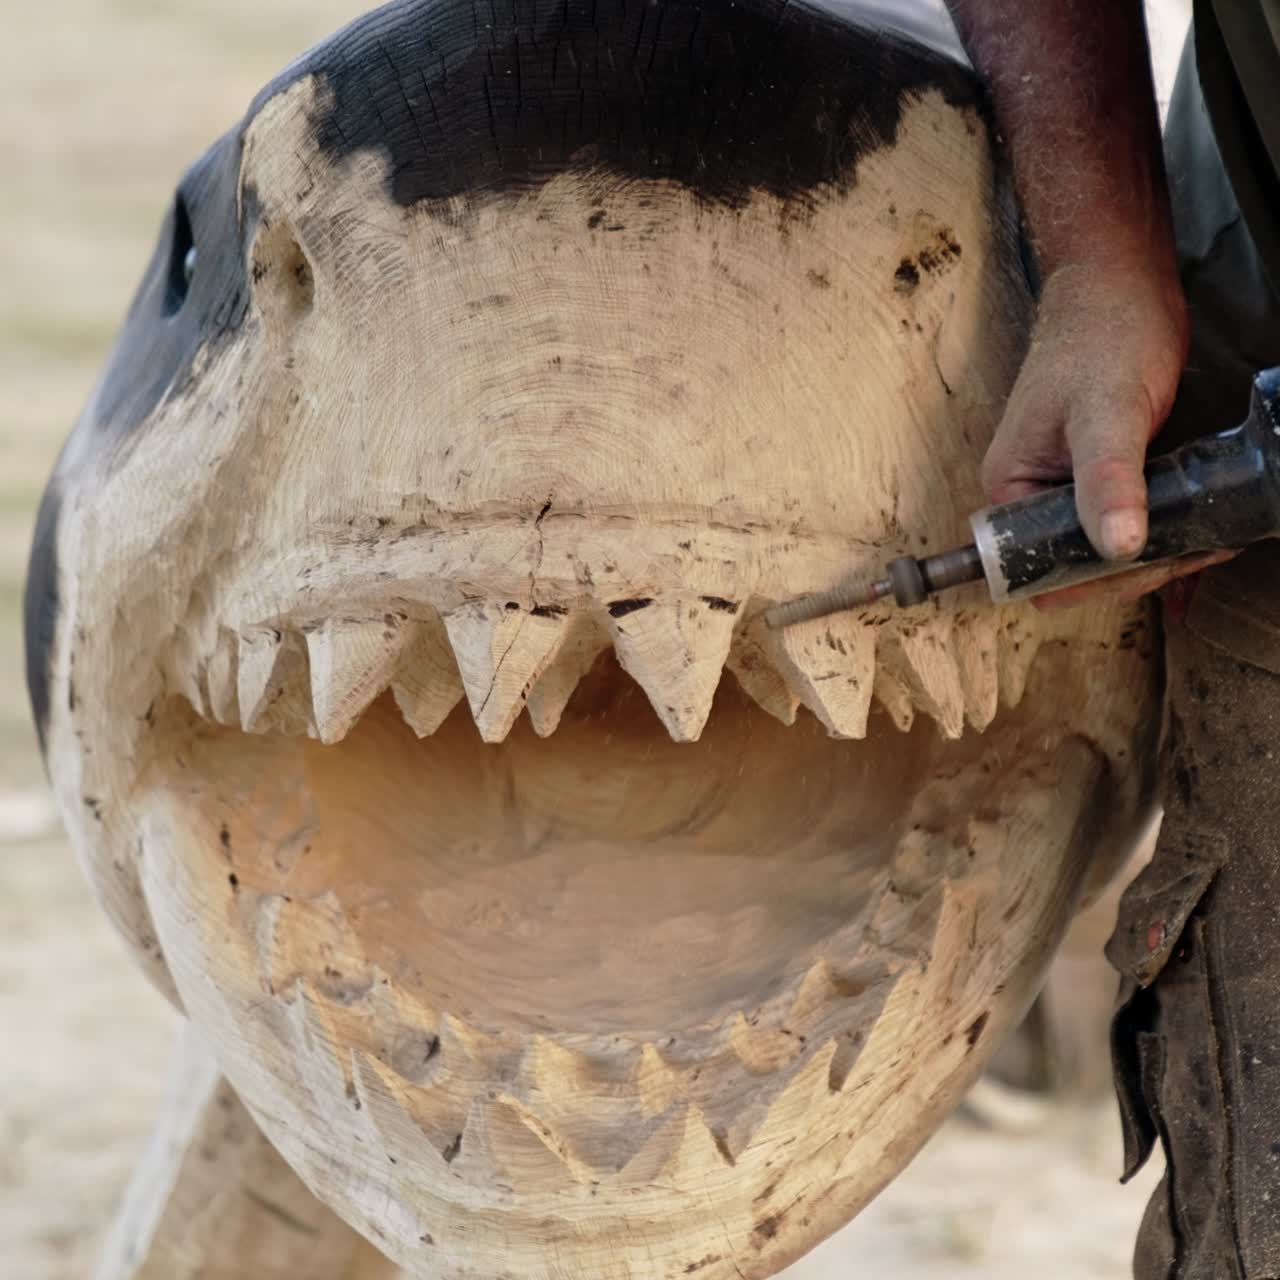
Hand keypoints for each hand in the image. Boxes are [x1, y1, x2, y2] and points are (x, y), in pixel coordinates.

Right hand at [980, 262, 1207, 606]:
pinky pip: (1125, 525)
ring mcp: (1067, 489)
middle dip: (1137, 569)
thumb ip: (1109, 481)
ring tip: (1210, 538)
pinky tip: (1201, 530)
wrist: (1121, 287)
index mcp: (1011, 490)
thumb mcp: (1106, 412)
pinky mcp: (1102, 478)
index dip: (1095, 578)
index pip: (1040, 568)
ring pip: (1106, 551)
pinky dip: (1164, 535)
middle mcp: (1032, 498)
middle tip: (1197, 547)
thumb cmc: (1102, 337)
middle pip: (1077, 568)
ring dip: (1158, 555)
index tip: (1151, 562)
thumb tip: (1118, 548)